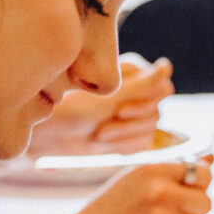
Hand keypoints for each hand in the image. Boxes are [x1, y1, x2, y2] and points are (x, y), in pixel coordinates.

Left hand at [27, 53, 173, 154]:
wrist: (46, 135)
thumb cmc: (68, 109)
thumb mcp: (105, 97)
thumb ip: (141, 84)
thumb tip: (167, 67)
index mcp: (130, 71)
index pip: (161, 85)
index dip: (144, 101)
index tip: (118, 110)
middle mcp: (134, 89)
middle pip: (157, 109)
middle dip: (130, 122)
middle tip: (102, 127)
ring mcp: (132, 111)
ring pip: (151, 127)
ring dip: (124, 135)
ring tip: (98, 135)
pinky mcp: (128, 132)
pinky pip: (143, 142)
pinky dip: (123, 146)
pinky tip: (102, 143)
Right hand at [55, 161, 213, 213]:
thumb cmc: (109, 210)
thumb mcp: (135, 180)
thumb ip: (172, 172)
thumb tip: (212, 159)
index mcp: (153, 170)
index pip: (203, 173)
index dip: (199, 187)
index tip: (186, 194)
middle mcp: (160, 191)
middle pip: (206, 202)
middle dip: (193, 213)